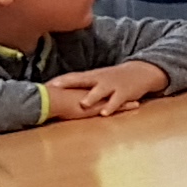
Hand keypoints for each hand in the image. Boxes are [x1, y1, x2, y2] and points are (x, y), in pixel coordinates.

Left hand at [45, 63, 168, 117]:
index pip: (73, 77)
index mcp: (93, 76)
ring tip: (83, 104)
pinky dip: (110, 107)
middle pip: (82, 80)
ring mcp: (112, 86)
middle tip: (55, 86)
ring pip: (100, 91)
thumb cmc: (115, 78)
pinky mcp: (124, 93)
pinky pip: (116, 101)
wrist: (141, 72)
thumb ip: (83, 85)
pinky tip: (104, 113)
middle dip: (69, 83)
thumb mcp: (98, 79)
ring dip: (92, 97)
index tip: (46, 83)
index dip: (60, 80)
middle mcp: (100, 79)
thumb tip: (64, 92)